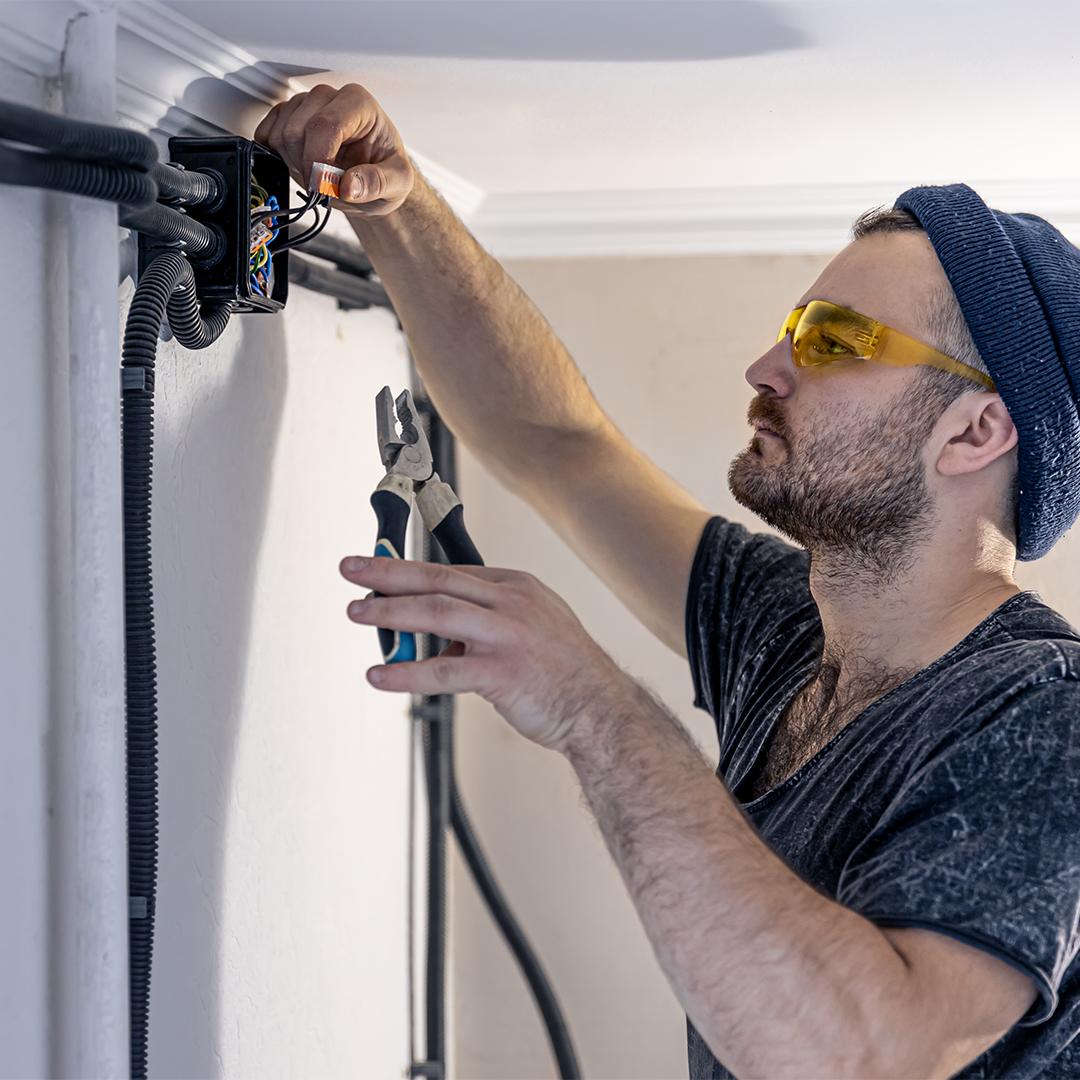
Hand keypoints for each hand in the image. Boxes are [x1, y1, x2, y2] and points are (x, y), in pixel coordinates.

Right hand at [253, 83, 413, 216]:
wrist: (374, 177)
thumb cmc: (385, 171)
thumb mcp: (398, 183)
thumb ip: (379, 182)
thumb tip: (350, 185)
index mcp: (359, 104)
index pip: (325, 125)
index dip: (318, 160)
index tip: (322, 186)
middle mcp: (329, 98)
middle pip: (296, 129)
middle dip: (306, 166)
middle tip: (326, 185)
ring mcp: (305, 106)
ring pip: (279, 133)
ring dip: (294, 164)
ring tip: (318, 175)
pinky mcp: (286, 118)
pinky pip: (266, 135)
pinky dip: (278, 158)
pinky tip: (301, 166)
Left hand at [339, 555, 627, 752]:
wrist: (600, 709)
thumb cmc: (564, 672)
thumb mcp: (533, 626)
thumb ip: (487, 622)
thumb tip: (436, 634)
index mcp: (516, 587)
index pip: (452, 571)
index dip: (408, 571)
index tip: (378, 571)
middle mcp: (511, 603)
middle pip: (437, 580)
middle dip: (388, 572)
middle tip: (351, 568)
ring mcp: (506, 636)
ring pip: (436, 613)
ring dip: (389, 612)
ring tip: (356, 612)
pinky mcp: (501, 673)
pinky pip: (443, 670)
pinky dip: (406, 672)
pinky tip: (380, 676)